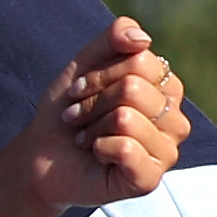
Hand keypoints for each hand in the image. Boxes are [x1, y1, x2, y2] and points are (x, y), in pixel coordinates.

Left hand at [8, 18, 187, 211]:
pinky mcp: (150, 179)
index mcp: (167, 89)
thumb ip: (113, 39)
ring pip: (126, 118)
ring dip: (91, 126)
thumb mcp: (84, 64)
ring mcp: (167, 151)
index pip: (140, 61)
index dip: (99, 75)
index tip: (79, 91)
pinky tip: (97, 155)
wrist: (41, 155)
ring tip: (87, 138)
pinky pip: (125, 148)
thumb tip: (143, 38)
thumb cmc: (68, 109)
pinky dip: (98, 147)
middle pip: (133, 89)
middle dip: (92, 102)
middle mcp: (175, 119)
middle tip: (79, 118)